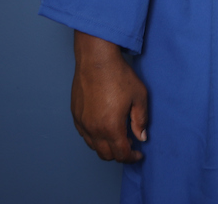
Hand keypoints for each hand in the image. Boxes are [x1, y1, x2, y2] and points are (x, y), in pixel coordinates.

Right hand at [71, 31, 148, 162]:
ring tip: (117, 137)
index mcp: (111, 127)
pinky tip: (104, 128)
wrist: (96, 60)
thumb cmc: (119, 75)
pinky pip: (84, 135)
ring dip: (106, 147)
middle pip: (106, 155)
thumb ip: (140, 120)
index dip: (132, 157)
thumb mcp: (139, 97)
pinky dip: (95, 138)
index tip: (138, 154)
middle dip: (120, 155)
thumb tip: (141, 137)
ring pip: (94, 146)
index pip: (121, 154)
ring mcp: (82, 123)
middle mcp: (94, 129)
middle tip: (129, 146)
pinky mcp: (75, 115)